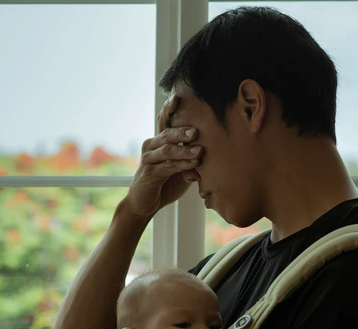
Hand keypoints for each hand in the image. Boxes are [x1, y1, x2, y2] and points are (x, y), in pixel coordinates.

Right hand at [124, 95, 202, 218]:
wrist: (144, 203)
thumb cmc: (164, 182)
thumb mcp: (180, 166)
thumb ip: (191, 155)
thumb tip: (212, 147)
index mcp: (159, 140)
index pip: (165, 120)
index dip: (170, 108)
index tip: (179, 96)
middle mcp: (151, 146)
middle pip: (167, 133)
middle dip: (182, 130)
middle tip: (197, 130)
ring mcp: (149, 159)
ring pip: (167, 149)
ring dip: (184, 149)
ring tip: (199, 150)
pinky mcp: (149, 174)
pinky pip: (167, 166)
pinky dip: (181, 164)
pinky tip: (193, 164)